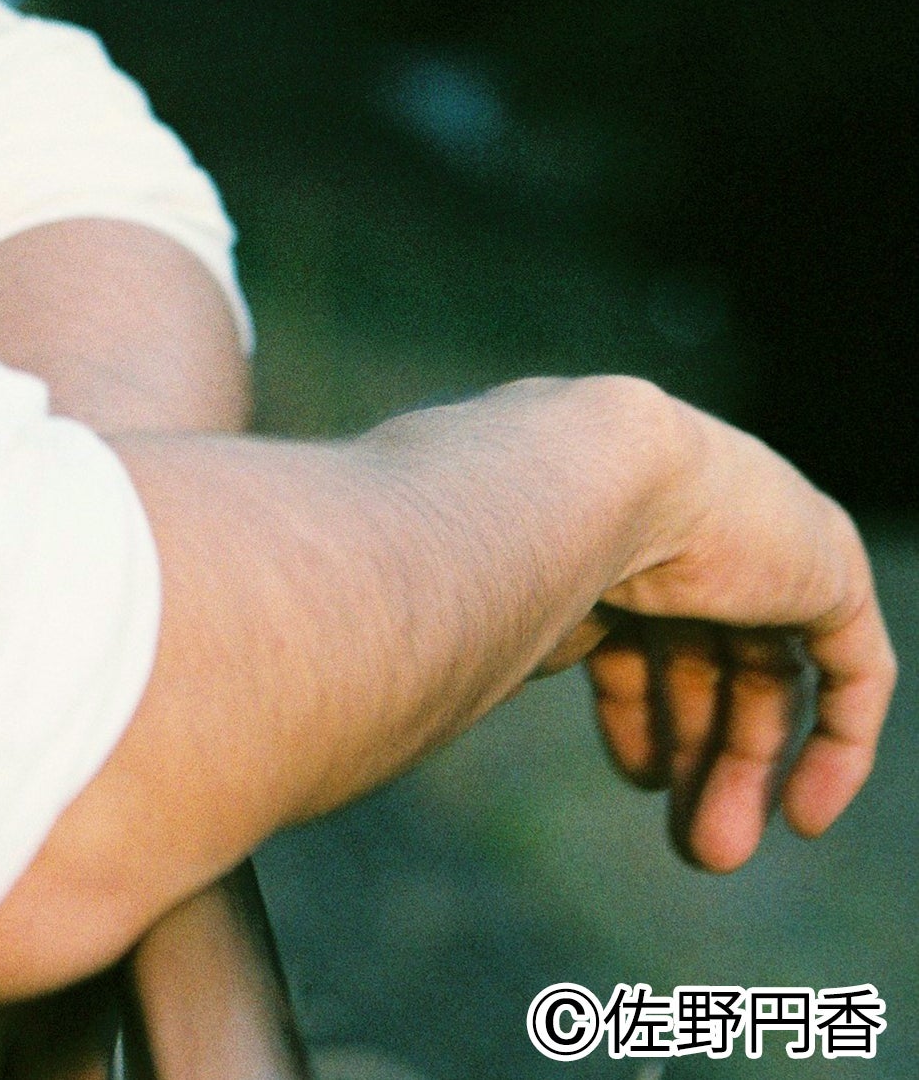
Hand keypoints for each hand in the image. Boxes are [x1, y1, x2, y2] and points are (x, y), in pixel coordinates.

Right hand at [539, 387, 896, 871]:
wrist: (586, 476)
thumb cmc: (516, 541)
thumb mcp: (513, 607)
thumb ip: (523, 638)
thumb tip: (474, 681)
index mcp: (618, 517)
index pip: (643, 624)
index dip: (639, 707)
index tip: (639, 777)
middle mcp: (694, 526)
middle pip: (709, 657)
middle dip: (695, 753)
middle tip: (690, 846)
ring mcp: (763, 540)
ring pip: (768, 675)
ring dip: (743, 767)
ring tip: (714, 851)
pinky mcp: (828, 565)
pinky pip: (854, 669)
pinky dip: (836, 746)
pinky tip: (803, 816)